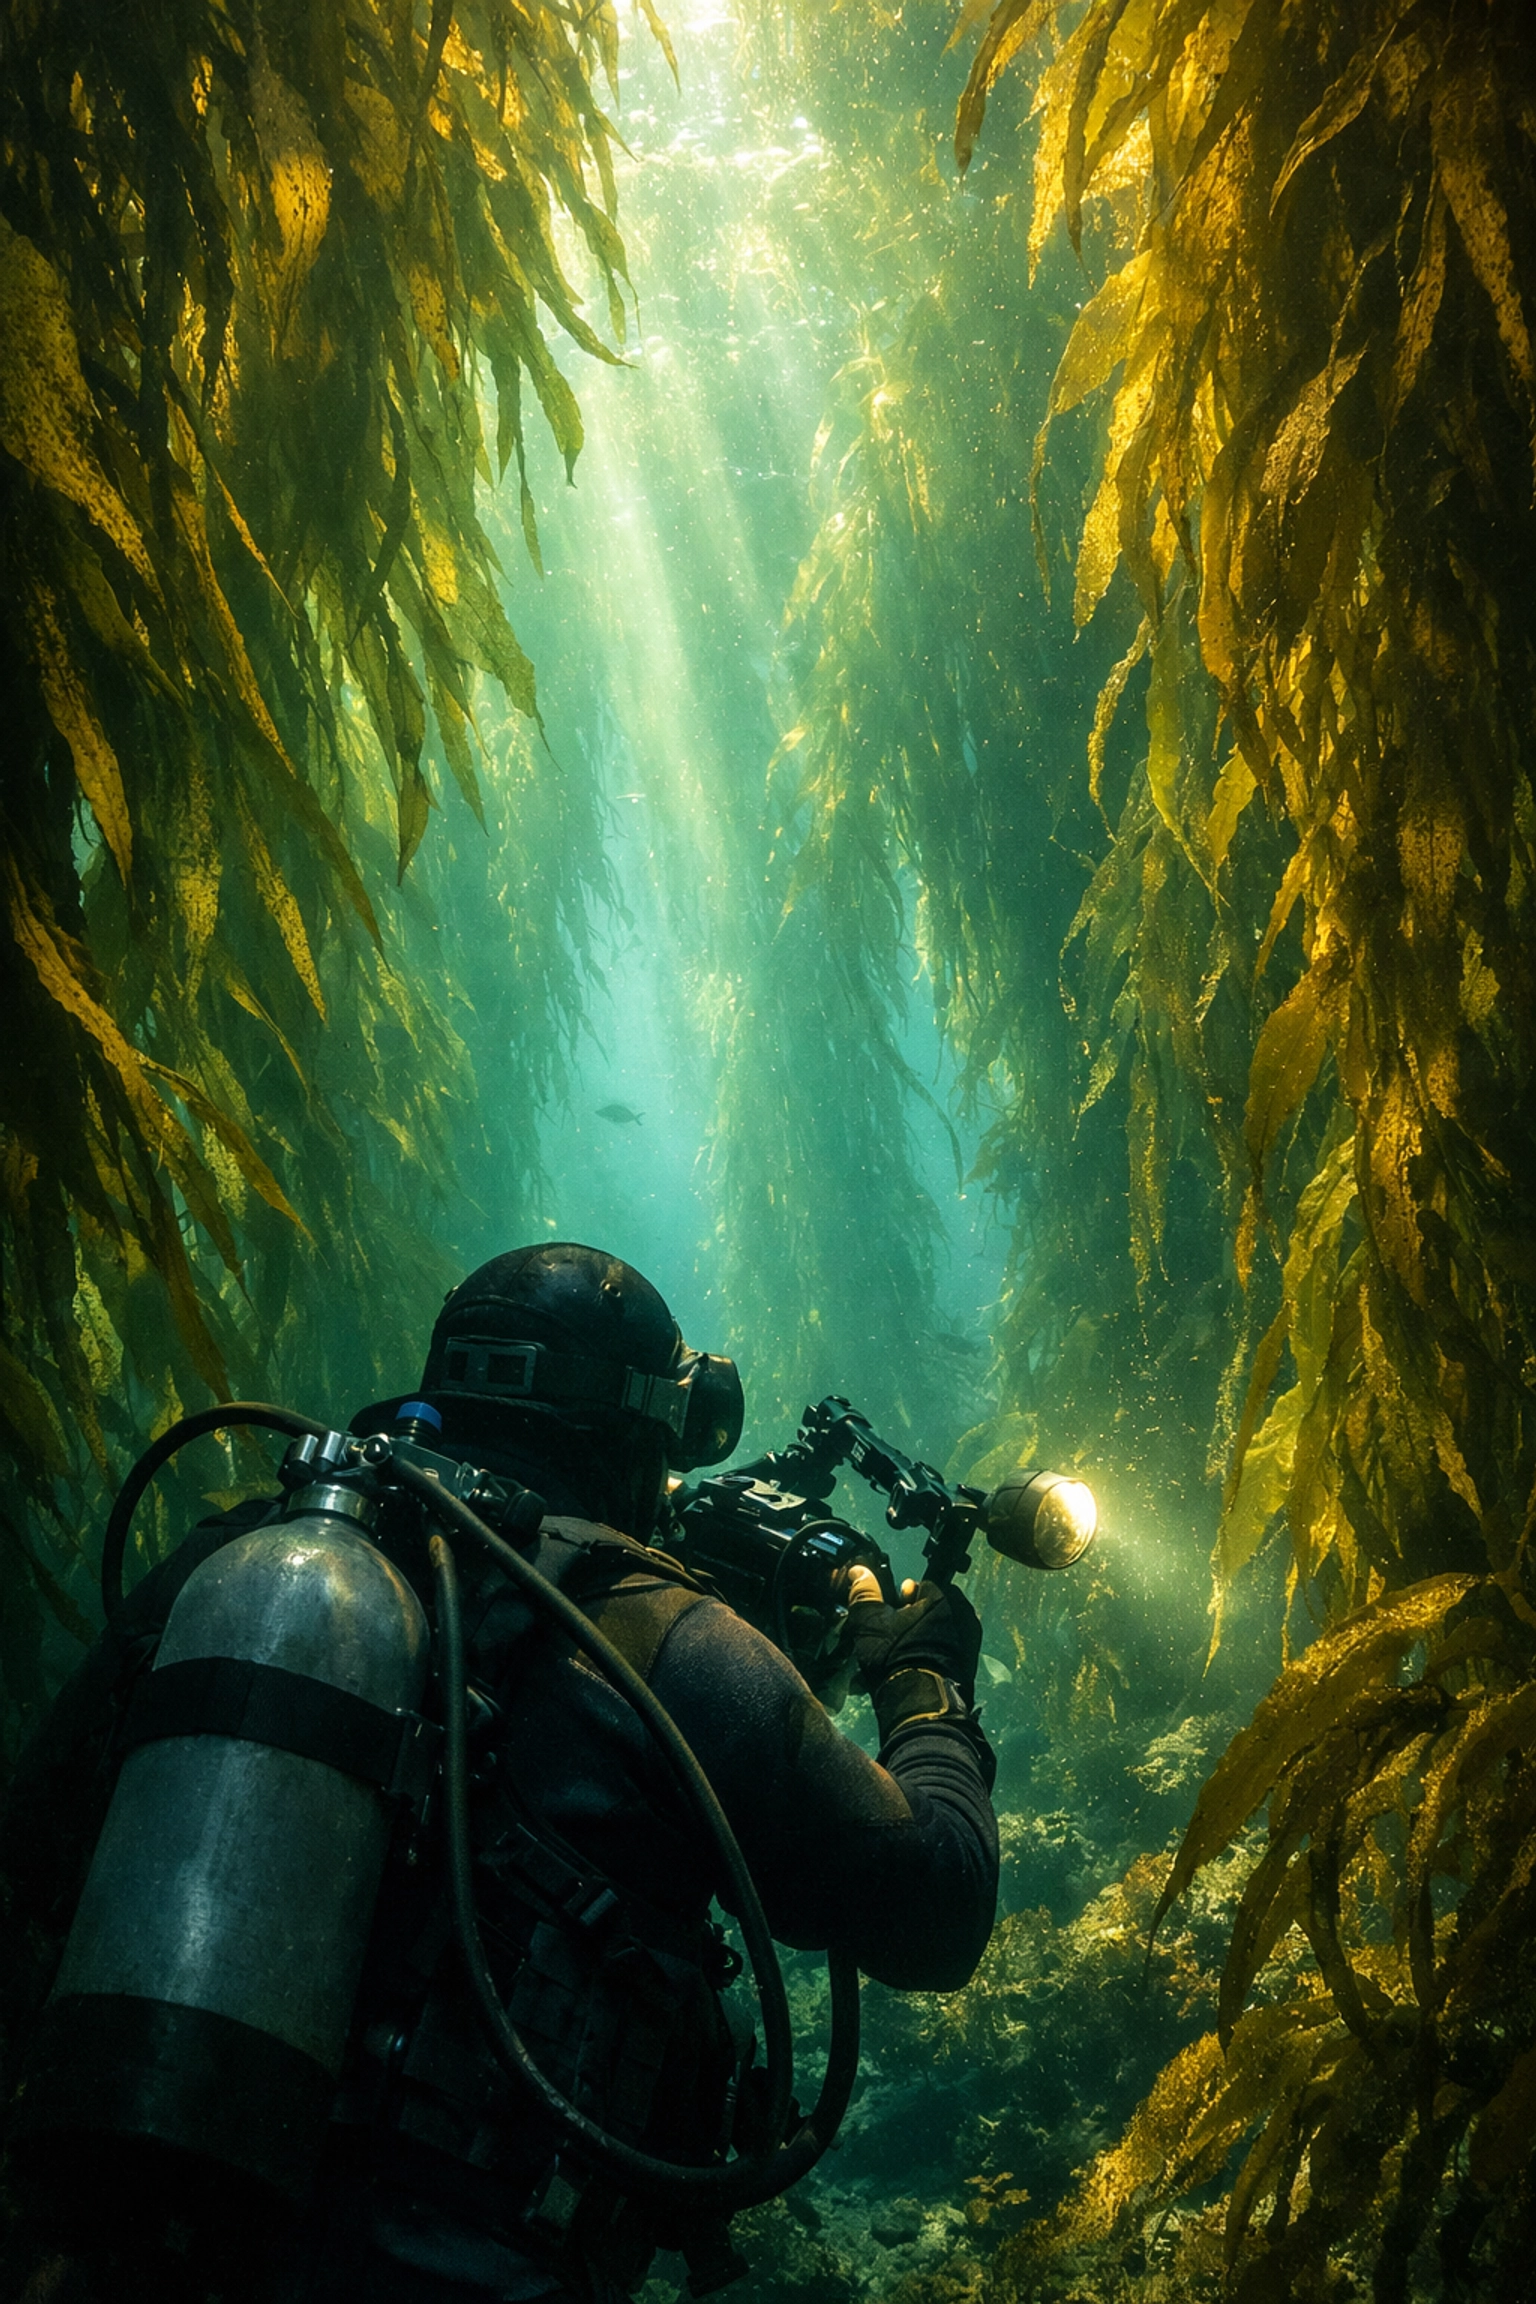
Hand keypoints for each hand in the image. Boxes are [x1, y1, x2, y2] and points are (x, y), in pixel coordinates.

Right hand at [845, 1577, 983, 1704]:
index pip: (917, 1586)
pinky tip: (911, 1670)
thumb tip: (859, 1570)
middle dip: (910, 1621)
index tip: (887, 1616)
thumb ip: (865, 1592)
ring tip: (897, 1658)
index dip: (898, 1600)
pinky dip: (929, 1656)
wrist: (922, 1706)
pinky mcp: (970, 1665)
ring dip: (919, 1639)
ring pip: (936, 1632)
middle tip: (890, 1639)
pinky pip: (944, 1652)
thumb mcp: (870, 1622)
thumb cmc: (895, 1658)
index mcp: (942, 1597)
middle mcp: (963, 1614)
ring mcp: (970, 1641)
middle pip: (929, 1610)